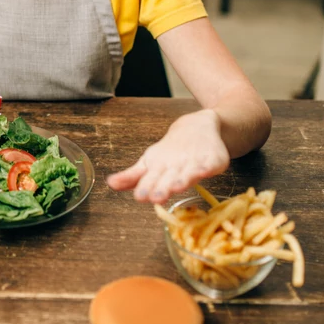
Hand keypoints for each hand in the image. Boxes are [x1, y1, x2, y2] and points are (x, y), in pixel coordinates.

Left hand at [107, 110, 229, 203]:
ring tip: (177, 186)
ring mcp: (195, 160)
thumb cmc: (170, 151)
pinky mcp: (213, 158)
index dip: (145, 187)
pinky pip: (212, 163)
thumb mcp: (149, 162)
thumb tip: (110, 184)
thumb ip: (132, 176)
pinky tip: (205, 172)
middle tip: (156, 197)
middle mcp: (175, 163)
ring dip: (183, 178)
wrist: (196, 126)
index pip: (150, 178)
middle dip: (162, 187)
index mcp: (158, 166)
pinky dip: (208, 167)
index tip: (140, 197)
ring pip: (189, 171)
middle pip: (168, 177)